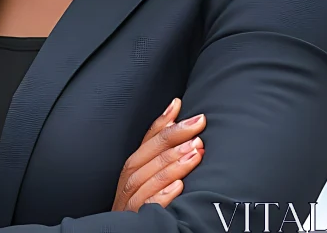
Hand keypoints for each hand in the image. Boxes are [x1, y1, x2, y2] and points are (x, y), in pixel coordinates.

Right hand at [111, 97, 205, 212]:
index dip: (164, 122)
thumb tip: (176, 110)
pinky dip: (163, 196)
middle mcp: (128, 182)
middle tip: (198, 127)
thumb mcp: (147, 175)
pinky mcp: (135, 221)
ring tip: (196, 151)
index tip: (181, 104)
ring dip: (174, 163)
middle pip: (149, 155)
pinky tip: (179, 186)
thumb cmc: (140, 204)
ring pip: (149, 178)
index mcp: (132, 167)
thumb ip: (159, 149)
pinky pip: (148, 207)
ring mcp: (130, 202)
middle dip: (174, 138)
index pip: (147, 140)